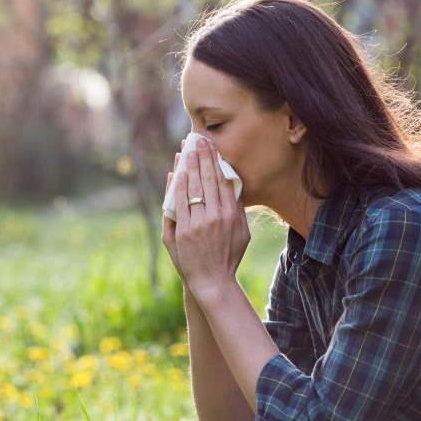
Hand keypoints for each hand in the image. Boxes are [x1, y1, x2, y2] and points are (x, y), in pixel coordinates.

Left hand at [161, 136, 249, 296]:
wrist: (212, 281)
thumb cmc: (229, 256)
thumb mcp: (243, 233)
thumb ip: (238, 209)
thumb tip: (232, 185)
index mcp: (232, 215)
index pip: (222, 180)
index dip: (216, 160)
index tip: (211, 145)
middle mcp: (215, 216)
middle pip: (207, 179)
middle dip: (201, 156)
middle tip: (197, 139)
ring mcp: (198, 223)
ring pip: (192, 187)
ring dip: (188, 166)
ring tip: (185, 149)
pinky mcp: (183, 231)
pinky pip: (178, 203)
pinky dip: (177, 185)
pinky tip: (176, 172)